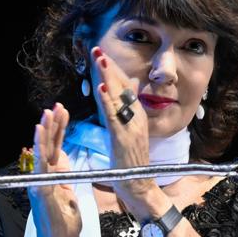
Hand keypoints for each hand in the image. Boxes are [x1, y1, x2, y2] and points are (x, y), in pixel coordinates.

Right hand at [25, 103, 80, 236]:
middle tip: (56, 106)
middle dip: (53, 125)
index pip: (56, 148)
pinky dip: (39, 148)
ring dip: (44, 131)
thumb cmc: (64, 224)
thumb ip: (65, 178)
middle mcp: (43, 177)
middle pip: (49, 146)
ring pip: (42, 152)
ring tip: (46, 113)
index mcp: (52, 177)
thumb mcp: (69, 196)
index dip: (59, 130)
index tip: (63, 112)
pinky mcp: (40, 188)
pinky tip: (39, 133)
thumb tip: (64, 162)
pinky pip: (40, 165)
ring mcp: (40, 182)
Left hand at [89, 46, 158, 211]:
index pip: (125, 88)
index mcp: (137, 117)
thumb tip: (121, 99)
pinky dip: (107, 101)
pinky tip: (101, 87)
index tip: (102, 54)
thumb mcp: (128, 135)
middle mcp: (136, 118)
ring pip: (118, 97)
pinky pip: (114, 117)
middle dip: (109, 67)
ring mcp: (131, 128)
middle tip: (97, 49)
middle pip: (122, 87)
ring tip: (99, 59)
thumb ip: (124, 117)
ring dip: (108, 77)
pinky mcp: (123, 139)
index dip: (113, 70)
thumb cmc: (131, 164)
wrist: (140, 187)